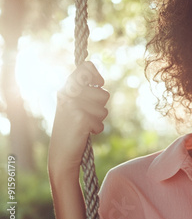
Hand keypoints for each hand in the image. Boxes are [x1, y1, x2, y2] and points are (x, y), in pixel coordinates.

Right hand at [48, 61, 109, 176]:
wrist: (61, 151)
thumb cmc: (72, 125)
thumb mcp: (76, 103)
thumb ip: (85, 91)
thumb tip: (100, 82)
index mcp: (66, 87)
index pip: (86, 67)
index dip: (96, 76)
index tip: (98, 85)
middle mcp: (67, 94)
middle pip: (103, 93)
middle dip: (101, 106)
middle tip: (87, 114)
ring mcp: (73, 106)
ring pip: (104, 108)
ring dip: (99, 118)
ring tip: (85, 123)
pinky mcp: (80, 119)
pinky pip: (101, 122)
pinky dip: (96, 129)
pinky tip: (85, 132)